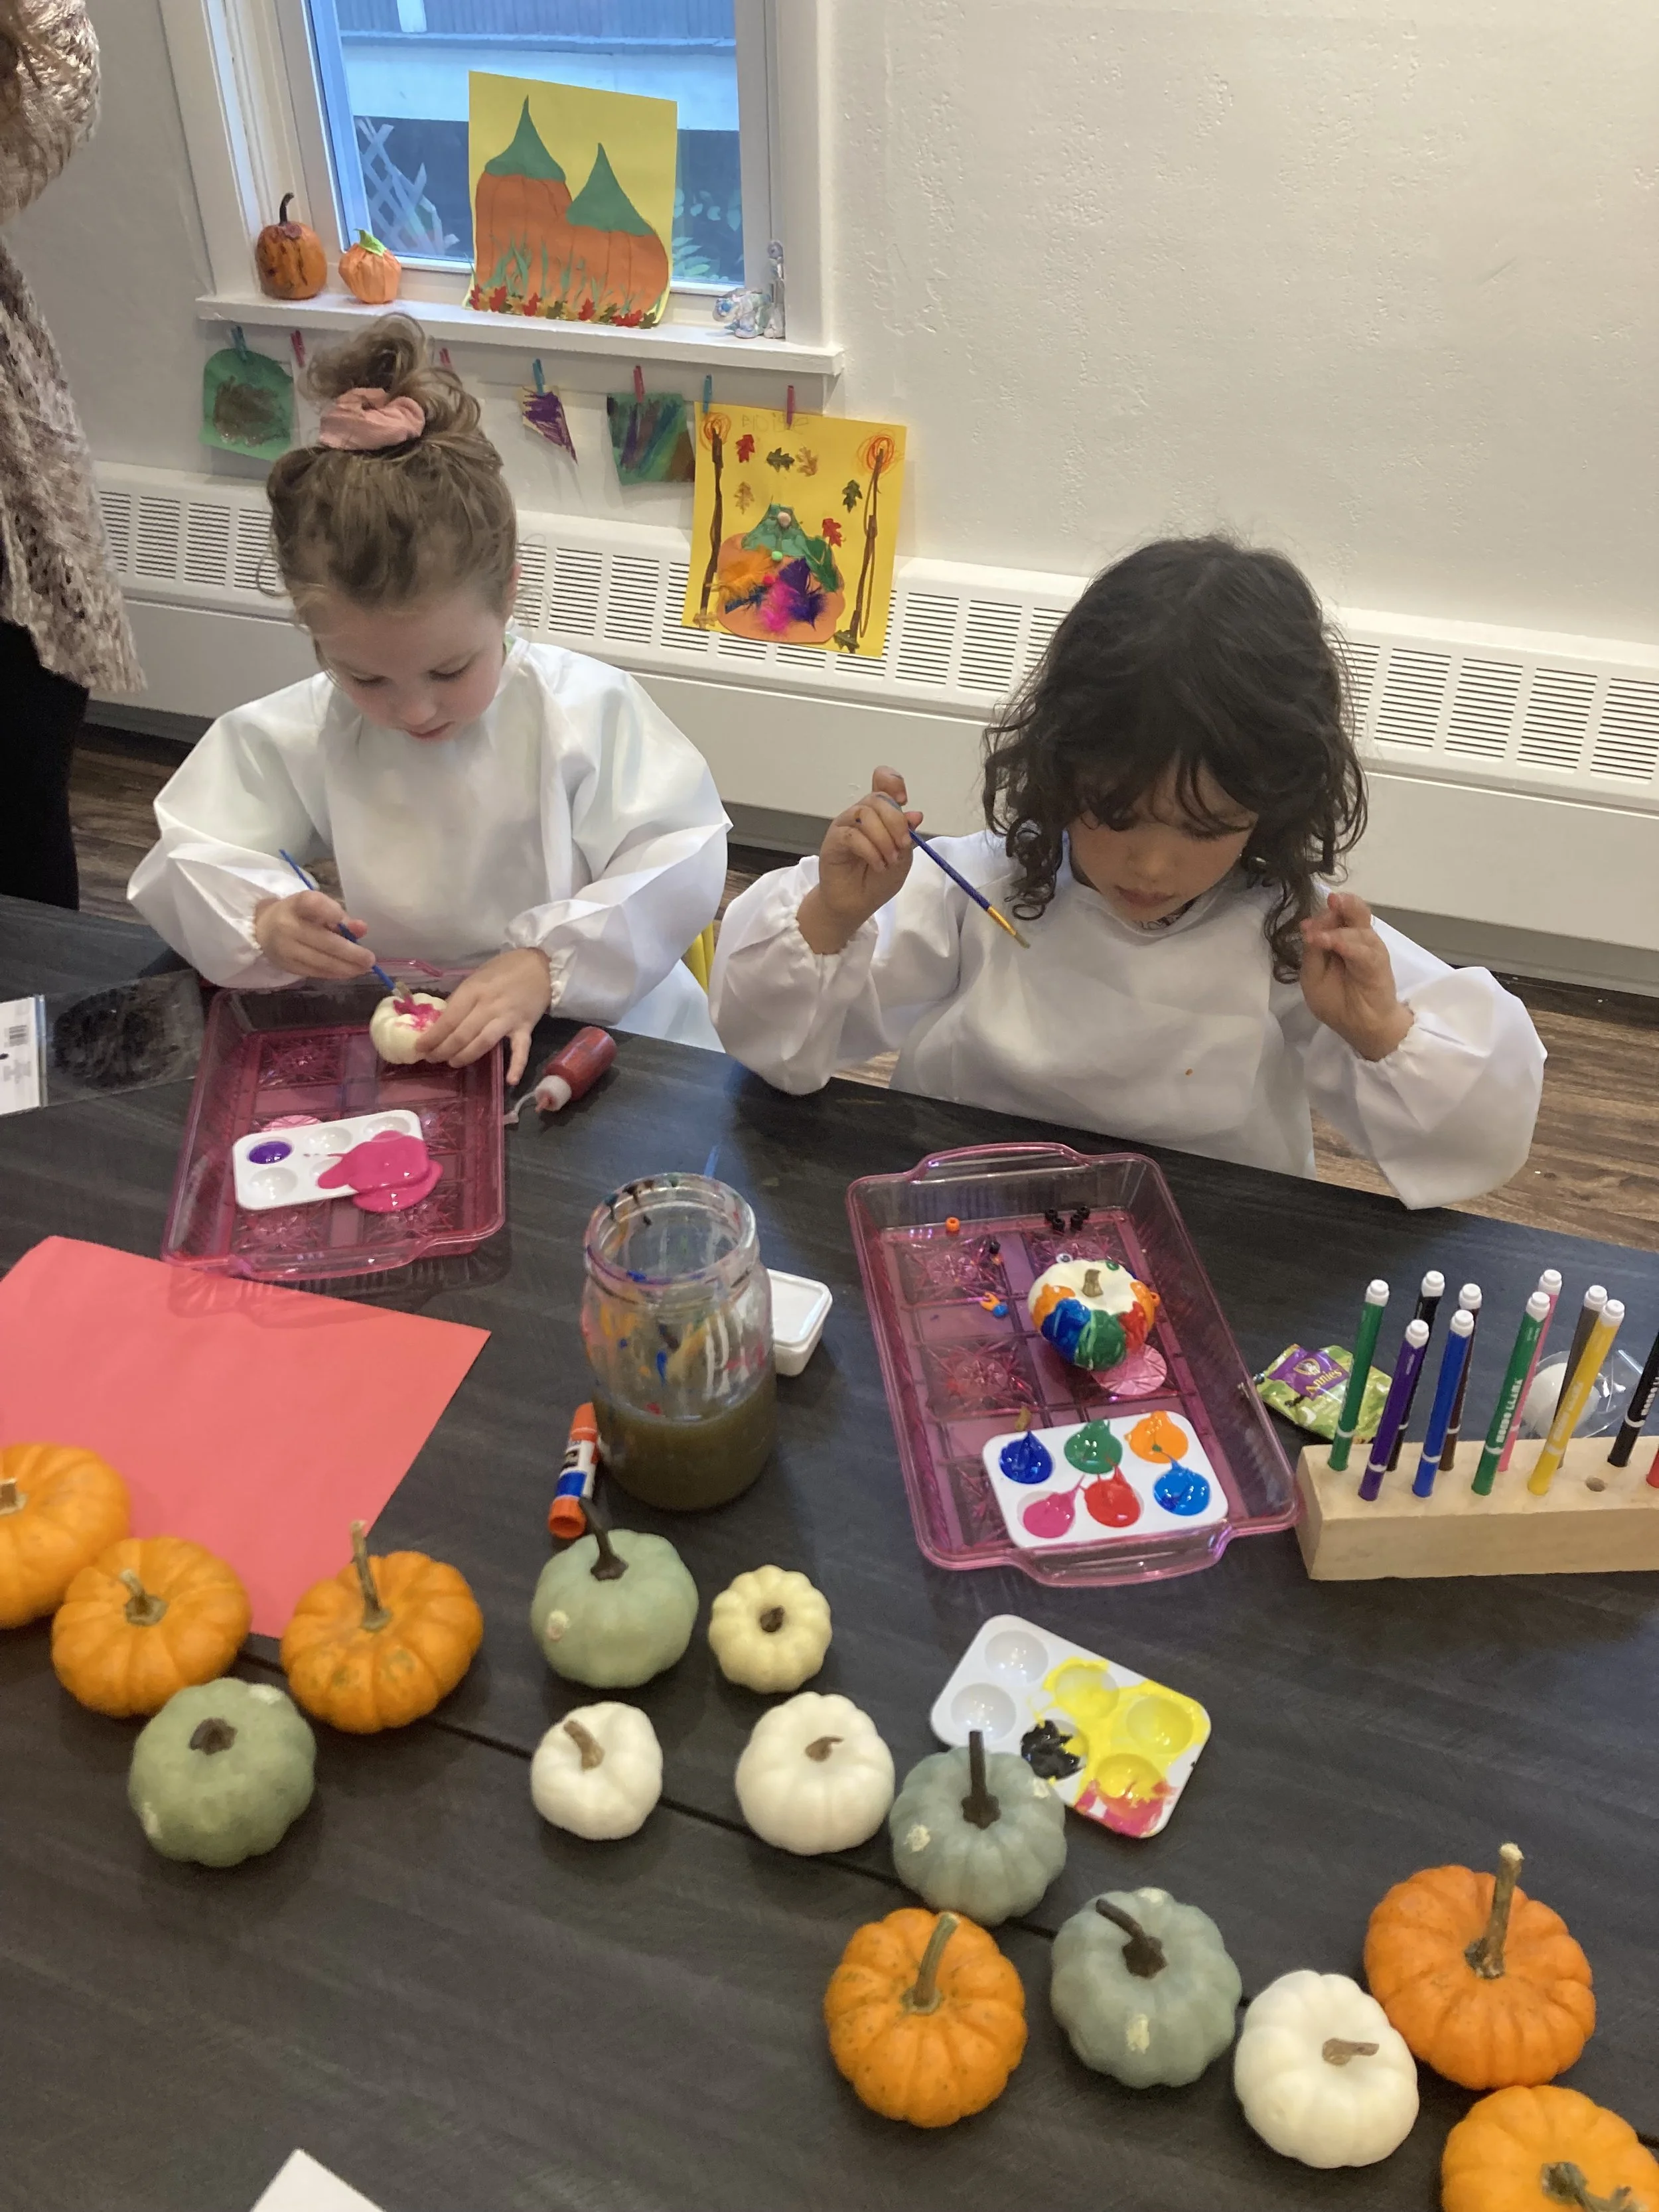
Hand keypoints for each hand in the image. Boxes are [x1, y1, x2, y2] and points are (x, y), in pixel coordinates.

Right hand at [252, 890, 377, 979]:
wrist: (263, 930)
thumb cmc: (297, 915)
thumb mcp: (317, 908)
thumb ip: (340, 916)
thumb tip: (362, 929)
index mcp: (296, 904)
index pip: (313, 904)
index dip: (332, 911)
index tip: (349, 922)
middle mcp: (288, 926)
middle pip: (324, 941)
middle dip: (351, 953)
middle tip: (370, 959)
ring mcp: (286, 949)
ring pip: (322, 961)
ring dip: (347, 967)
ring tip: (363, 968)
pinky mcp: (287, 966)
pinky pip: (316, 972)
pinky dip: (335, 973)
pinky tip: (348, 972)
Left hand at [415, 948, 551, 1085]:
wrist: (540, 966)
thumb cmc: (504, 969)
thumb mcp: (476, 977)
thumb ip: (461, 998)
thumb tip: (443, 1020)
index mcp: (473, 990)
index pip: (448, 1019)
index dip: (432, 1036)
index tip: (419, 1048)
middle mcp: (488, 1005)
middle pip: (462, 1034)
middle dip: (443, 1050)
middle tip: (432, 1059)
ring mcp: (508, 1018)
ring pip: (483, 1043)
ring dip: (465, 1056)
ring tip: (453, 1063)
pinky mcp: (526, 1027)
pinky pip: (521, 1049)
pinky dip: (517, 1066)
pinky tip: (510, 1081)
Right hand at [797, 767, 921, 954]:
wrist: (856, 904)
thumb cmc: (878, 880)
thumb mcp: (902, 857)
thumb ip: (907, 835)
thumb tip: (915, 814)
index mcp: (878, 813)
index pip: (881, 781)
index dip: (893, 782)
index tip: (904, 799)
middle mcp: (860, 814)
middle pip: (878, 799)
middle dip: (895, 822)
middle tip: (903, 846)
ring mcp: (845, 826)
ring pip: (864, 814)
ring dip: (883, 838)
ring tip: (890, 860)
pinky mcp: (833, 841)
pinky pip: (852, 835)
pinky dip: (870, 850)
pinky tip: (878, 864)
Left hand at [1299, 892, 1413, 1060]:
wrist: (1363, 1027)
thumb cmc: (1338, 1002)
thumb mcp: (1313, 977)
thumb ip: (1312, 952)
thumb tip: (1306, 925)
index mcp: (1340, 939)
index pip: (1334, 917)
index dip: (1323, 915)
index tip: (1308, 923)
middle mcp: (1357, 939)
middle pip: (1353, 913)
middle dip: (1343, 904)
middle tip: (1332, 898)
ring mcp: (1369, 949)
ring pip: (1358, 929)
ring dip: (1338, 929)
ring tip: (1318, 935)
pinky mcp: (1378, 964)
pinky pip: (1364, 951)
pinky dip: (1348, 945)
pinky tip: (1333, 943)